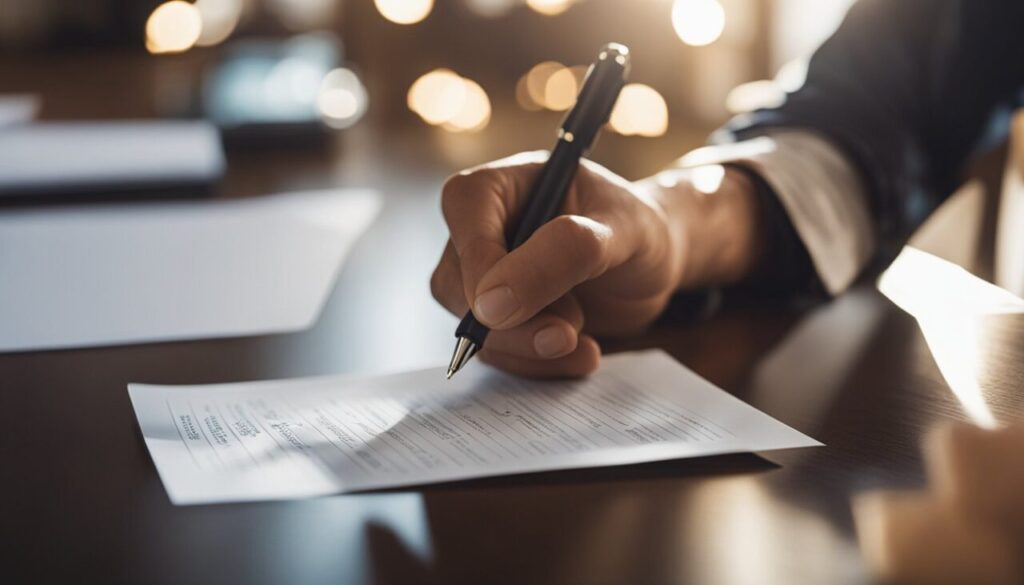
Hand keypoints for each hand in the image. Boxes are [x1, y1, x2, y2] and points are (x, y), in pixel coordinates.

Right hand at [430, 152, 759, 377]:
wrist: (655, 264)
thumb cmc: (640, 230)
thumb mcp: (621, 232)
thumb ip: (565, 253)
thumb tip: (492, 302)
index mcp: (505, 183)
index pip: (464, 207)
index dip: (476, 260)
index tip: (505, 308)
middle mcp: (485, 227)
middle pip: (455, 279)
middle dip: (508, 321)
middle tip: (566, 333)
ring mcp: (486, 275)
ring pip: (472, 325)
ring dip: (527, 348)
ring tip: (584, 343)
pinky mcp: (500, 316)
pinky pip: (498, 351)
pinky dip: (537, 363)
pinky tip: (581, 353)